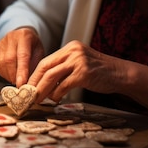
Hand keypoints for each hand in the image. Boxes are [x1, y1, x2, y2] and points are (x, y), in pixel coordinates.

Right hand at [0, 27, 44, 86]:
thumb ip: (35, 64)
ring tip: (17, 80)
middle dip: (15, 75)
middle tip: (21, 85)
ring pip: (2, 64)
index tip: (22, 83)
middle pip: (9, 60)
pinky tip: (11, 75)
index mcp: (24, 36)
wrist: (22, 35)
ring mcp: (1, 44)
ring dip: (9, 76)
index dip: (22, 71)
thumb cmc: (33, 45)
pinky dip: (4, 74)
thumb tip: (31, 81)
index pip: (22, 55)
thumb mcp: (39, 51)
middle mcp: (10, 38)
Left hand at [27, 41, 147, 110]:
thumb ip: (64, 69)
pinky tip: (55, 99)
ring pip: (52, 76)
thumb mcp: (80, 64)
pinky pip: (64, 84)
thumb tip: (44, 84)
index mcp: (70, 47)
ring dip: (42, 90)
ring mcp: (79, 61)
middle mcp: (73, 51)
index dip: (34, 74)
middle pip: (46, 67)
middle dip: (34, 82)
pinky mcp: (84, 73)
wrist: (121, 73)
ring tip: (37, 99)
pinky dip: (57, 93)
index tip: (27, 86)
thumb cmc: (99, 72)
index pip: (46, 61)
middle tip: (27, 94)